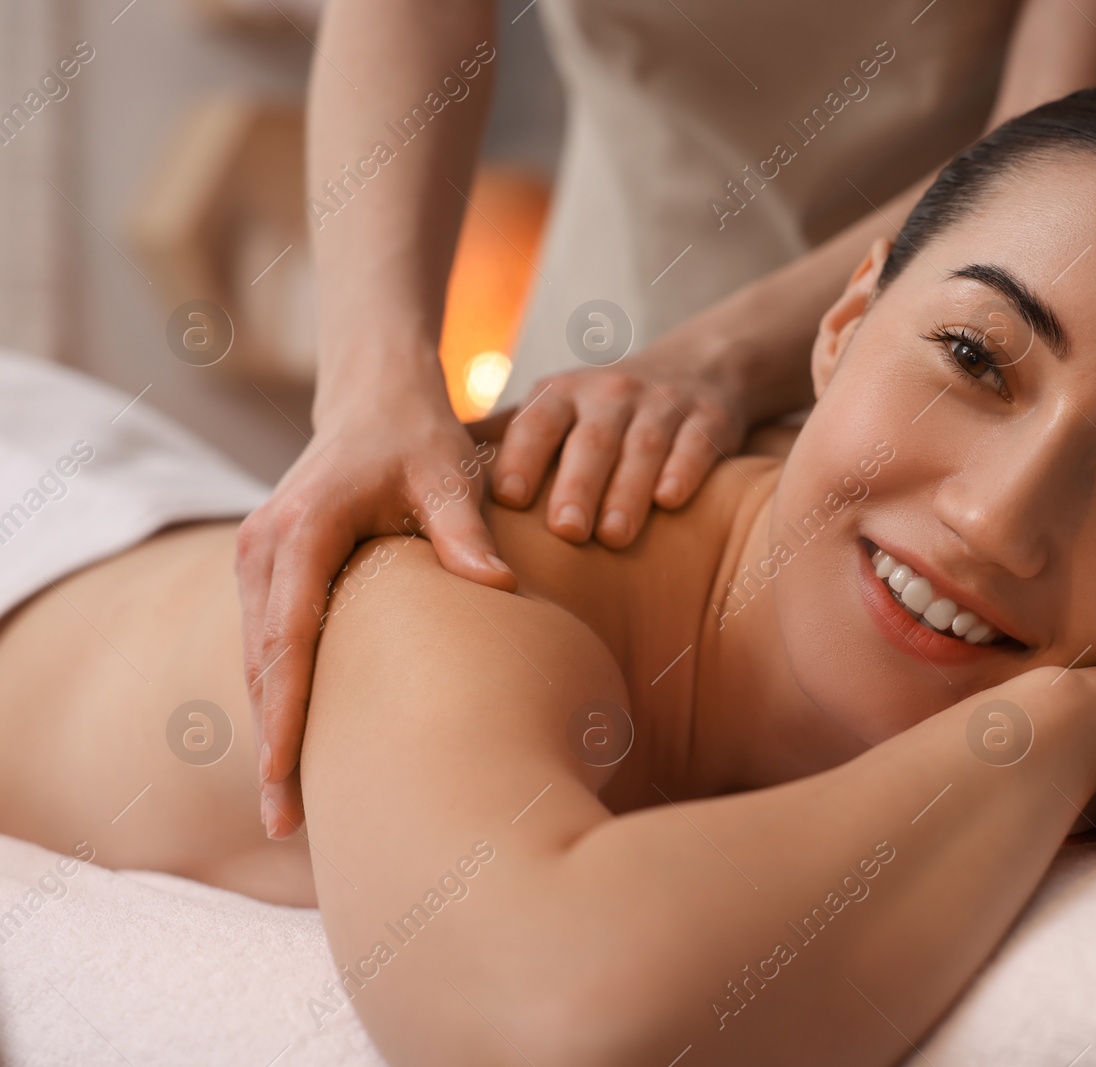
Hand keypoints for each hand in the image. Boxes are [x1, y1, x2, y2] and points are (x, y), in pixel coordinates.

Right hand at [236, 381, 515, 837]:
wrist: (373, 396)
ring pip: (256, 663)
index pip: (287, 637)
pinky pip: (267, 647)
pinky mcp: (267, 574)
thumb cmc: (417, 435)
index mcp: (301, 530)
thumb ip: (465, 531)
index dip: (284, 713)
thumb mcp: (447, 474)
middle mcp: (263, 549)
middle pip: (260, 665)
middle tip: (287, 824)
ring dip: (270, 730)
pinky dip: (278, 698)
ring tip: (289, 810)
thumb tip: (498, 589)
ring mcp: (256, 561)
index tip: (283, 777)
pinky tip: (299, 751)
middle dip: (271, 745)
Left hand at [487, 346, 748, 548]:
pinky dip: (686, 469)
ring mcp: (663, 405)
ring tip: (613, 535)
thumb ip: (500, 440)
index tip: (508, 498)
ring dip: (628, 489)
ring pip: (644, 445)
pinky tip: (673, 500)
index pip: (538, 423)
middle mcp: (611, 395)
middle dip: (578, 483)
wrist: (699, 369)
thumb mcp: (553, 413)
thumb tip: (421, 472)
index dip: (524, 456)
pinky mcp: (710, 419)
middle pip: (592, 439)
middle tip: (566, 531)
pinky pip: (697, 443)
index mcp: (564, 396)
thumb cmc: (603, 413)